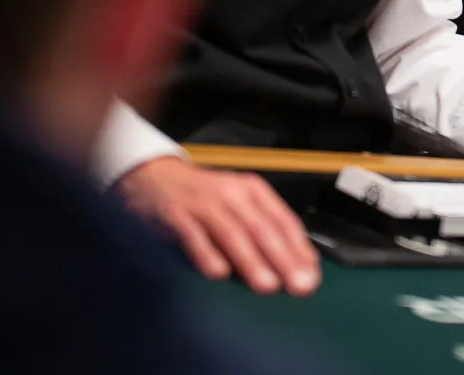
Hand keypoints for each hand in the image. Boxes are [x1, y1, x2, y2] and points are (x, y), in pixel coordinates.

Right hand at [116, 156, 319, 295]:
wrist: (152, 176)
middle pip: (262, 229)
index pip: (283, 221)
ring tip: (267, 286)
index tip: (312, 276)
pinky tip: (218, 274)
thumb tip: (298, 264)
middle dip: (283, 259)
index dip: (299, 249)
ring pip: (232, 233)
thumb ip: (264, 229)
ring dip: (251, 261)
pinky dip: (206, 255)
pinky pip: (193, 236)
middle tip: (299, 286)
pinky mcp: (175, 215)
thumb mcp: (238, 205)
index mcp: (253, 191)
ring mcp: (202, 203)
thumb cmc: (204, 199)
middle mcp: (231, 194)